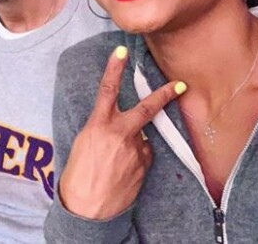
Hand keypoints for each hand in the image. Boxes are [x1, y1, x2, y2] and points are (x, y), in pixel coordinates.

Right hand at [58, 46, 185, 219]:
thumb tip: (120, 125)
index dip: (114, 68)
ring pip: (141, 137)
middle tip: (179, 85)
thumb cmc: (79, 173)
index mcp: (99, 125)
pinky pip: (144, 154)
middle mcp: (120, 134)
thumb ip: (103, 128)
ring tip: (115, 161)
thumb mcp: (84, 142)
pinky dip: (136, 158)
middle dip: (163, 95)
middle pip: (146, 108)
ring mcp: (136, 150)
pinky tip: (123, 169)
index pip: (107, 90)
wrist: (88, 206)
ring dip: (133, 143)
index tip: (121, 51)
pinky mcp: (145, 165)